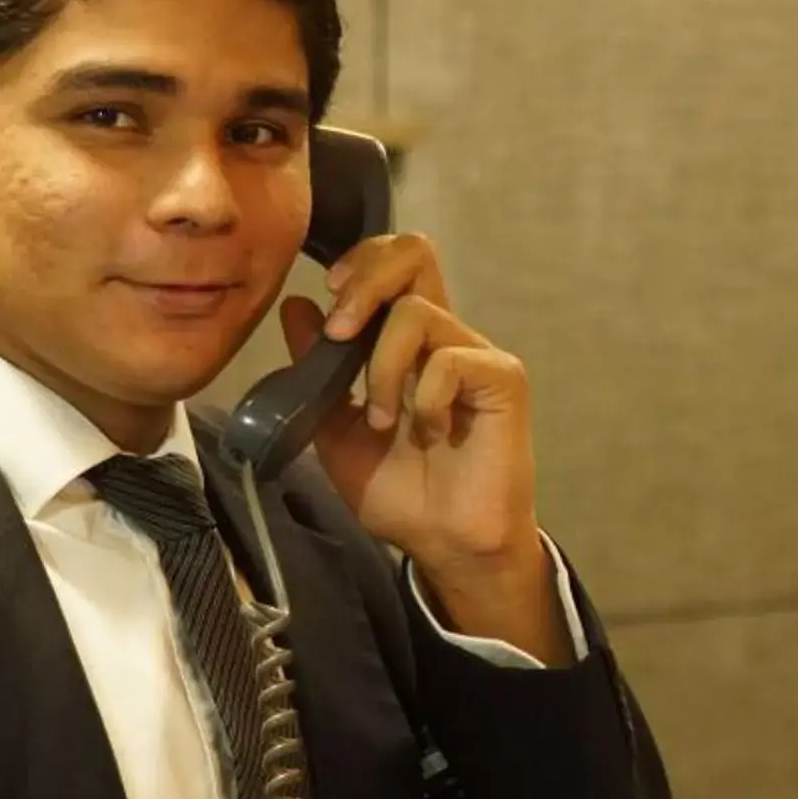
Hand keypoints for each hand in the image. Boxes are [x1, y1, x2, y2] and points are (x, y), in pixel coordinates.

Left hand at [279, 233, 567, 661]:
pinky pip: (449, 358)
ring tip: (382, 420)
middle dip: (366, 280)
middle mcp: (445, 338)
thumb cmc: (402, 495)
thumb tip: (295, 307)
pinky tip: (427, 431)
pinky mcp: (502, 379)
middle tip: (339, 332)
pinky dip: (423, 397)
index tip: (327, 299)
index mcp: (410, 344)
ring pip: (416, 312)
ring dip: (382, 368)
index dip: (360, 262)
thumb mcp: (335, 429)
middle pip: (415, 253)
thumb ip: (315, 371)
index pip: (394, 264)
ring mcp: (476, 355)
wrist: (444, 545)